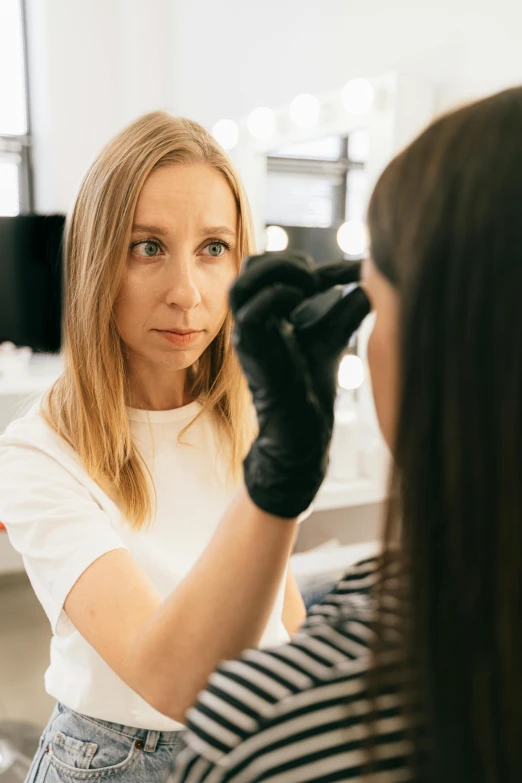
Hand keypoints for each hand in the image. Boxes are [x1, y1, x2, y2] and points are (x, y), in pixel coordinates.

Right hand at [230, 251, 369, 517]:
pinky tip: (305, 304)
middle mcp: (250, 320)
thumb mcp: (334, 335)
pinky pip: (252, 310)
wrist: (303, 429)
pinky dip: (280, 296)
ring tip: (310, 282)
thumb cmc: (313, 386)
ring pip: (242, 282)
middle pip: (248, 266)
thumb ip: (347, 307)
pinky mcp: (252, 350)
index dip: (301, 260)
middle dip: (284, 258)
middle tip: (316, 273)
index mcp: (264, 313)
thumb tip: (372, 279)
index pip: (267, 268)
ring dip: (279, 272)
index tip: (345, 270)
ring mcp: (247, 335)